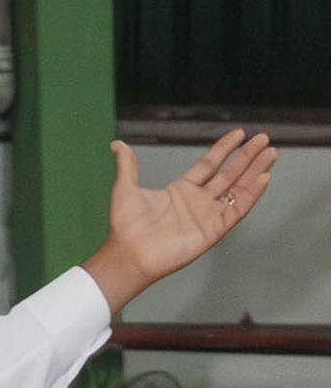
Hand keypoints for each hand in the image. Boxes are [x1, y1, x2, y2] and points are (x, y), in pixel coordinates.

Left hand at [85, 129, 274, 310]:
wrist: (128, 254)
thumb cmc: (125, 226)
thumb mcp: (125, 188)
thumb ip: (127, 165)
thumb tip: (118, 144)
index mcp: (181, 190)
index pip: (209, 164)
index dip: (224, 149)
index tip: (240, 134)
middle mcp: (198, 202)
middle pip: (229, 174)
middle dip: (247, 157)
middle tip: (263, 139)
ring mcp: (207, 216)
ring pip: (237, 189)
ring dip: (254, 172)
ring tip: (270, 153)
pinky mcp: (213, 230)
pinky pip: (237, 210)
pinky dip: (251, 194)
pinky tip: (263, 178)